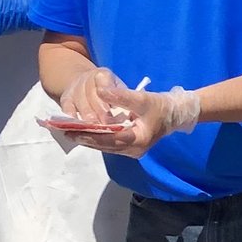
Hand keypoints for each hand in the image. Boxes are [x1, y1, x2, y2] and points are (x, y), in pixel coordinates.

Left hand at [72, 83, 201, 159]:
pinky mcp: (130, 147)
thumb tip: (100, 90)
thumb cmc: (162, 106)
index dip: (90, 134)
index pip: (108, 139)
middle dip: (85, 138)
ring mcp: (132, 150)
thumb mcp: (143, 98)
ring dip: (89, 139)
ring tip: (70, 132)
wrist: (176, 114)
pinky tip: (85, 132)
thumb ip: (121, 95)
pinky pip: (109, 144)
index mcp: (138, 140)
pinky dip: (97, 138)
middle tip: (65, 132)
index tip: (72, 129)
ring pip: (105, 146)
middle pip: (104, 145)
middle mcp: (133, 150)